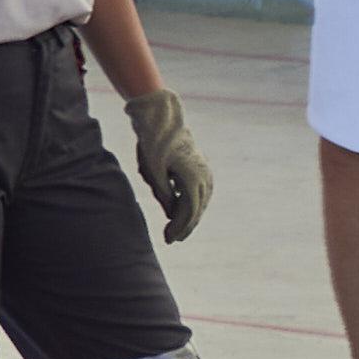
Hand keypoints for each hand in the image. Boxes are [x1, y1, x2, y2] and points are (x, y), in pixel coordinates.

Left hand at [126, 87, 213, 240]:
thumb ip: (163, 194)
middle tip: (171, 239)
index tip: (168, 239)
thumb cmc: (154, 143)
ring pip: (202, 201)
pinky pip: (202, 192)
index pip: (189, 212)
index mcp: (192, 178)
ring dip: (191, 216)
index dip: (179, 228)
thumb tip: (172, 213)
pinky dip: (194, 204)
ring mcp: (205, 170)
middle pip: (198, 209)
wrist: (163, 119)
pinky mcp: (202, 166)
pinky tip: (184, 210)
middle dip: (185, 226)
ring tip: (178, 228)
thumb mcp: (153, 171)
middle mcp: (203, 176)